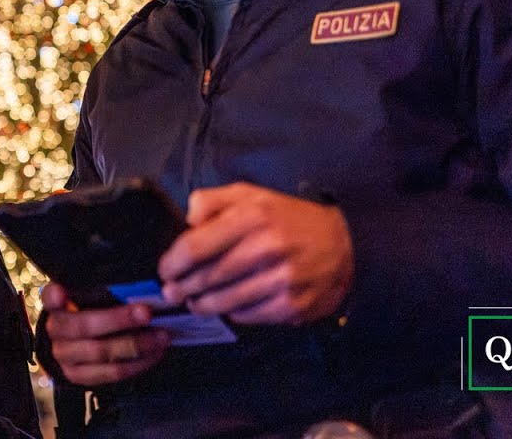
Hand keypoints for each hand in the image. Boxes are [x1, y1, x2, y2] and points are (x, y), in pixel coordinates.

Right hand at [41, 283, 170, 385]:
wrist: (71, 347)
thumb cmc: (87, 315)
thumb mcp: (87, 299)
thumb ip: (99, 291)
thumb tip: (136, 287)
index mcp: (57, 305)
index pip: (51, 296)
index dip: (56, 295)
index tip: (63, 292)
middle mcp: (56, 330)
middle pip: (86, 326)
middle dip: (119, 320)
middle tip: (147, 313)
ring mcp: (65, 356)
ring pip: (102, 352)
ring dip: (136, 345)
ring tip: (161, 337)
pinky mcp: (78, 376)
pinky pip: (111, 373)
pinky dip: (137, 364)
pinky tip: (154, 353)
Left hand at [158, 182, 352, 324]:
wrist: (346, 245)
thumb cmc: (289, 219)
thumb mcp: (251, 195)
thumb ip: (213, 201)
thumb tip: (187, 221)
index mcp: (253, 216)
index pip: (196, 246)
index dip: (173, 262)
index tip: (165, 270)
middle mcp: (267, 248)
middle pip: (207, 277)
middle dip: (182, 287)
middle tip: (171, 291)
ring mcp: (281, 281)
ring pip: (224, 301)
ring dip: (202, 304)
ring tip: (194, 301)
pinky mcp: (292, 306)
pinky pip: (247, 316)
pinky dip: (232, 312)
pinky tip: (229, 304)